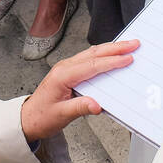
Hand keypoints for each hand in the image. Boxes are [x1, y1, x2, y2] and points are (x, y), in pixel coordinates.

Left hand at [20, 39, 139, 142]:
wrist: (28, 118)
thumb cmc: (42, 117)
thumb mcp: (61, 115)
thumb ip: (79, 108)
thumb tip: (97, 105)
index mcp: (63, 76)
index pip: (92, 66)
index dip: (112, 62)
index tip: (128, 59)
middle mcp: (65, 67)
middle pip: (94, 53)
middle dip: (116, 48)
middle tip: (134, 43)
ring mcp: (66, 67)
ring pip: (92, 53)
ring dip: (111, 48)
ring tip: (127, 45)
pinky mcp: (69, 71)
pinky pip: (88, 58)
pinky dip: (103, 54)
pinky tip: (111, 54)